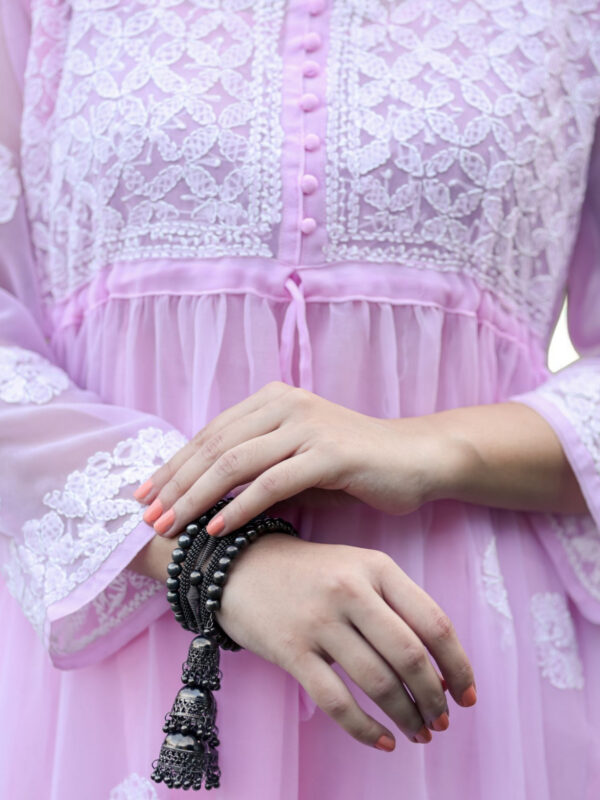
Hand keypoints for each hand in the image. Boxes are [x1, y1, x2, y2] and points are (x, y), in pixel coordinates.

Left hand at [134, 381, 455, 536]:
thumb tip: (201, 498)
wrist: (415, 459)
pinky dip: (239, 506)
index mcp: (272, 400)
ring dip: (196, 497)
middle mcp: (285, 404)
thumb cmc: (352, 467)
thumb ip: (255, 469)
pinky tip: (217, 528)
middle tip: (146, 517)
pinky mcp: (330, 451)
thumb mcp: (295, 462)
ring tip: (169, 527)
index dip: (173, 465)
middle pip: (214, 446)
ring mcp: (307, 425)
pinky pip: (272, 481)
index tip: (143, 497)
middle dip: (175, 484)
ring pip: (235, 461)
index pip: (210, 433)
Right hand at [214, 534, 476, 749]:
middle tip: (442, 721)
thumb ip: (396, 604)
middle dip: (434, 698)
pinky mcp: (291, 650)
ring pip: (377, 682)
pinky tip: (383, 741)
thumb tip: (438, 666)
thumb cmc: (311, 572)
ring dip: (406, 716)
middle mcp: (350, 590)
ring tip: (420, 733)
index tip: (468, 695)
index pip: (434, 622)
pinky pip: (336, 701)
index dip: (458, 665)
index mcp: (376, 567)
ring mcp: (319, 620)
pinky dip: (366, 729)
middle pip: (409, 656)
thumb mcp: (357, 567)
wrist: (241, 565)